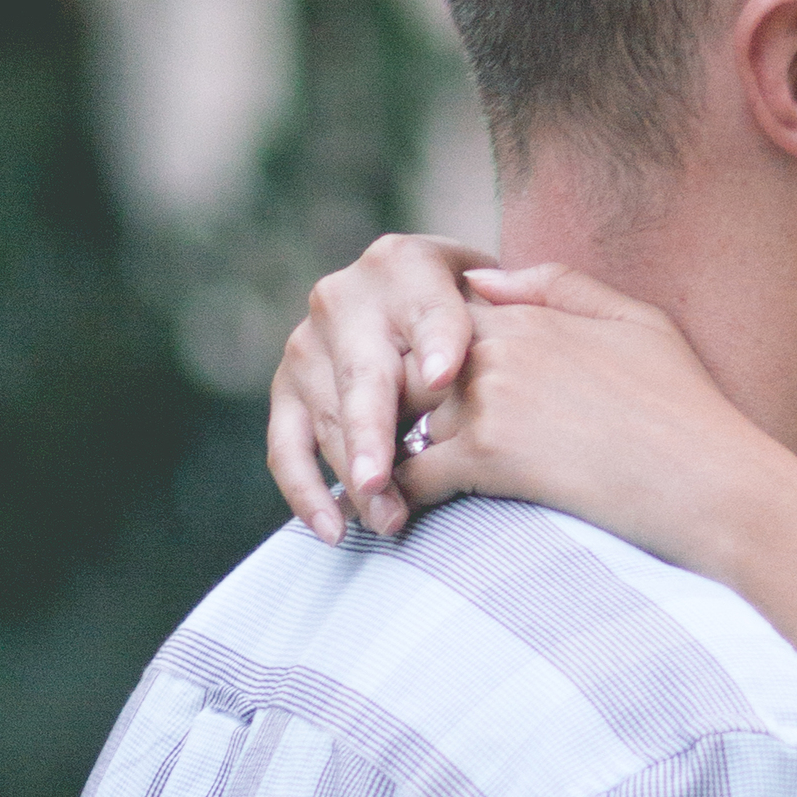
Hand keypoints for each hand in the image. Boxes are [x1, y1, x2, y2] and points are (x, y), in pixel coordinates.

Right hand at [270, 232, 491, 539]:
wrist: (427, 308)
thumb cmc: (480, 313)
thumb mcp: (501, 297)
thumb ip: (511, 307)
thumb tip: (481, 326)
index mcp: (404, 266)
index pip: (428, 312)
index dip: (436, 343)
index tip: (444, 376)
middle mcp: (344, 299)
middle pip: (363, 374)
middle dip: (373, 433)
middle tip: (385, 482)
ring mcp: (307, 344)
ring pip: (327, 417)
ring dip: (354, 476)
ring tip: (388, 521)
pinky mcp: (288, 389)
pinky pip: (285, 444)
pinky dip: (305, 491)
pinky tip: (332, 529)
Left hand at [279, 260, 793, 578]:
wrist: (720, 486)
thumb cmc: (692, 414)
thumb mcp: (639, 324)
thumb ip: (559, 288)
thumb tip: (481, 278)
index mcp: (533, 313)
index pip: (439, 321)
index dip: (419, 360)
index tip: (405, 399)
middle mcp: (501, 344)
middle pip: (404, 366)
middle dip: (379, 408)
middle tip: (356, 447)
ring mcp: (492, 396)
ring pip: (397, 419)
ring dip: (376, 454)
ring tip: (363, 490)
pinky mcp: (490, 453)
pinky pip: (412, 471)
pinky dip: (396, 497)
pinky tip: (395, 521)